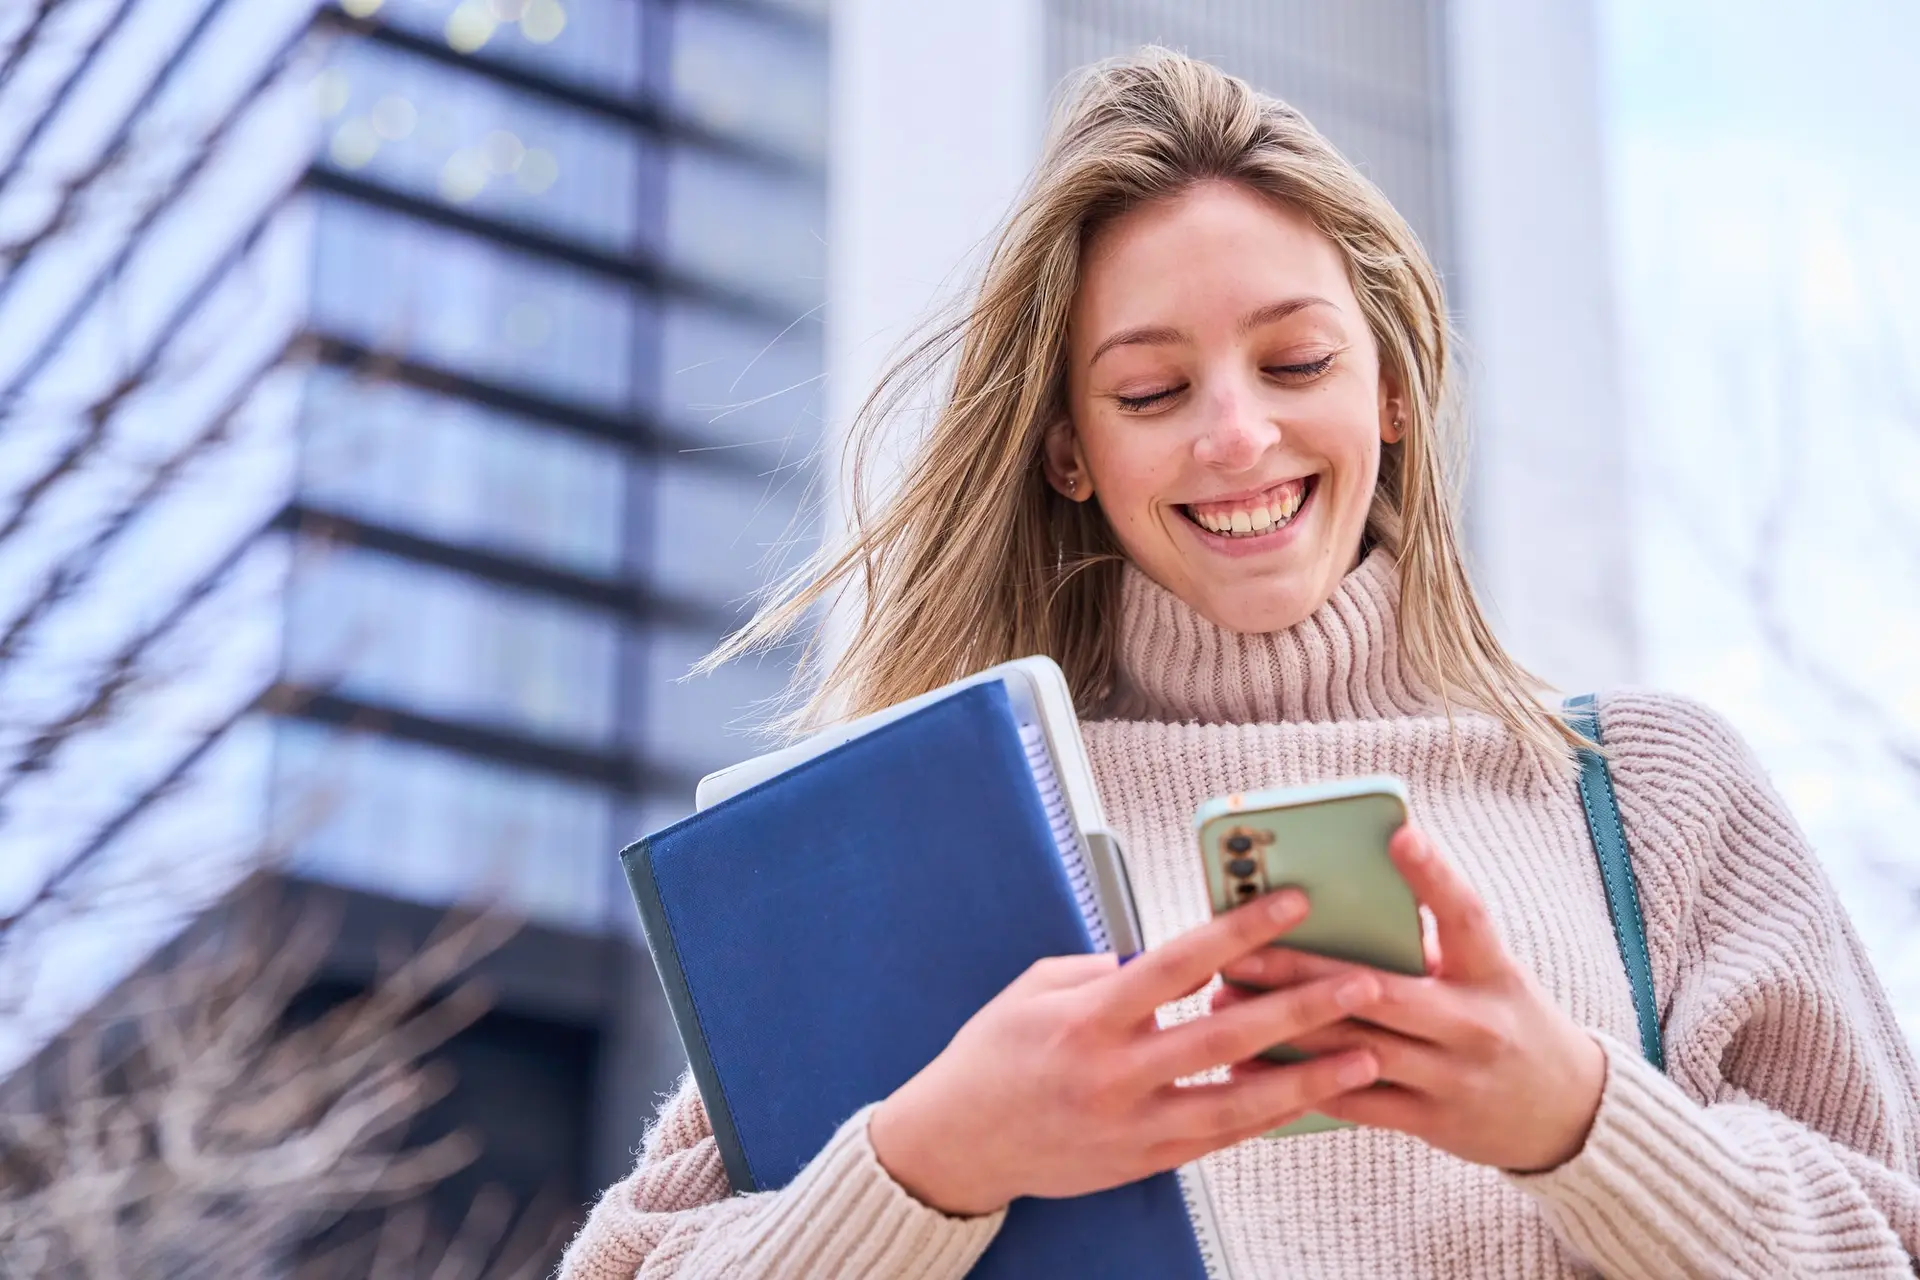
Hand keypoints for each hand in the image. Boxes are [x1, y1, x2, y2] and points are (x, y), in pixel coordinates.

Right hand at [867, 890, 1384, 1215]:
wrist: (959, 1144)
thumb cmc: (995, 1056)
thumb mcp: (1035, 989)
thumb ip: (1104, 971)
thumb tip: (1169, 958)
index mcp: (1089, 1018)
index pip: (1178, 964)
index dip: (1240, 931)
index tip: (1291, 903)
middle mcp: (1115, 1074)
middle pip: (1224, 1038)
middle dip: (1299, 1008)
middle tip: (1359, 984)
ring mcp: (1133, 1126)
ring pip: (1237, 1104)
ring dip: (1307, 1078)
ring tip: (1366, 1055)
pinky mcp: (1144, 1161)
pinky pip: (1220, 1139)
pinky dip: (1271, 1118)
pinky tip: (1315, 1100)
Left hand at [1212, 826, 1605, 1172]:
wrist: (1566, 1112)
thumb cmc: (1506, 1017)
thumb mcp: (1489, 972)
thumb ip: (1428, 943)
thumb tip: (1337, 901)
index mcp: (1493, 972)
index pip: (1468, 915)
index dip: (1435, 875)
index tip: (1400, 833)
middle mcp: (1475, 1023)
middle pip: (1378, 992)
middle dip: (1301, 972)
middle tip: (1238, 954)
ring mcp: (1453, 1077)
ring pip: (1354, 1049)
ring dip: (1282, 1028)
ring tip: (1225, 1003)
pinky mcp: (1432, 1121)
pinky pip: (1352, 1103)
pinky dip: (1296, 1086)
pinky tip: (1248, 1069)